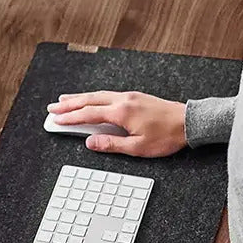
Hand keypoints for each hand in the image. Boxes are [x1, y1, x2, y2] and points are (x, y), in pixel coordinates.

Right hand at [47, 91, 186, 157]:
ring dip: (79, 98)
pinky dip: (94, 97)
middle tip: (53, 108)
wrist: (189, 122)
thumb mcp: (137, 147)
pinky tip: (90, 99)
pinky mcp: (135, 97)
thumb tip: (91, 142)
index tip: (56, 120)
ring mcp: (130, 96)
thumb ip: (111, 144)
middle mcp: (123, 100)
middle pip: (89, 100)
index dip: (70, 118)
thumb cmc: (167, 136)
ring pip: (98, 95)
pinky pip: (108, 94)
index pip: (88, 114)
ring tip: (65, 100)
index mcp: (121, 112)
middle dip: (69, 104)